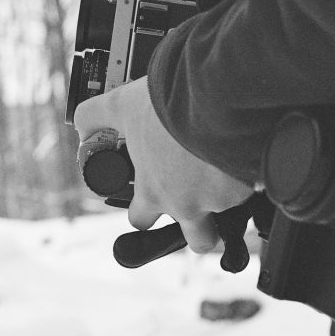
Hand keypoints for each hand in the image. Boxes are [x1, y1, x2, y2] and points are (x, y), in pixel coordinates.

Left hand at [73, 77, 252, 252]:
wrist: (215, 95)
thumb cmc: (168, 103)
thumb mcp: (121, 104)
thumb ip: (95, 116)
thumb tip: (80, 127)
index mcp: (154, 191)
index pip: (141, 220)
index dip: (146, 211)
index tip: (152, 198)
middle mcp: (187, 205)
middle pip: (198, 240)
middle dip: (202, 228)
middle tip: (204, 202)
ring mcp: (221, 200)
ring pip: (232, 215)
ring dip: (231, 201)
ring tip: (231, 172)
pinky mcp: (250, 188)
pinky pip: (254, 190)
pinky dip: (252, 175)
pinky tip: (247, 150)